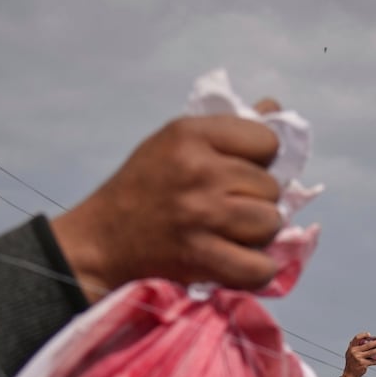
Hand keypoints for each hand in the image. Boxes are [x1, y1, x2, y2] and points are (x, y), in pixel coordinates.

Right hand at [50, 111, 284, 297]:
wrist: (102, 240)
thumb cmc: (144, 188)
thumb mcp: (176, 143)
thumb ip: (228, 128)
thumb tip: (273, 106)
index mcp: (191, 134)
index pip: (266, 141)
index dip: (260, 160)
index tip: (238, 172)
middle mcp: (198, 170)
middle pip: (271, 188)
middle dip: (256, 201)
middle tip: (227, 208)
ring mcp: (201, 214)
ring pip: (270, 224)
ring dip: (258, 235)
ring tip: (230, 233)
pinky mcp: (200, 256)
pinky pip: (260, 267)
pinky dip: (255, 270)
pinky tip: (237, 261)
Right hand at [342, 332, 375, 376]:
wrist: (350, 374)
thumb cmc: (353, 363)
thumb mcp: (352, 354)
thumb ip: (359, 348)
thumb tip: (373, 344)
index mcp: (351, 348)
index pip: (357, 338)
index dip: (363, 335)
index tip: (369, 335)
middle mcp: (354, 352)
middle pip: (368, 345)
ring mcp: (358, 358)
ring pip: (372, 352)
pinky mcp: (363, 364)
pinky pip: (372, 361)